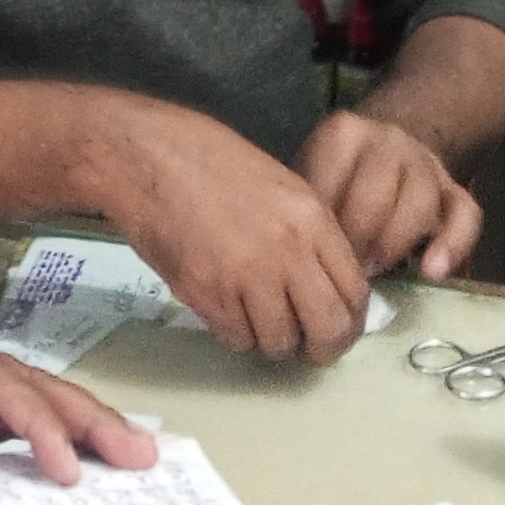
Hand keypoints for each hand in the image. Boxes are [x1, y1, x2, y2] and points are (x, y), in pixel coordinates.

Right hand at [88, 98, 375, 359]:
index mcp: (311, 217)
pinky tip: (225, 311)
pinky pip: (237, 339)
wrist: (149, 156)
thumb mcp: (280, 187)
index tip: (338, 329)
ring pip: (280, 342)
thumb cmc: (210, 162)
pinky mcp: (206, 293)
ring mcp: (246, 274)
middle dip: (321, 348)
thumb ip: (309, 235)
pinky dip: (235, 334)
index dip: (350, 322)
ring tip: (256, 322)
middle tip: (307, 348)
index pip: (355, 291)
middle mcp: (286, 249)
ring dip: (271, 341)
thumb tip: (326, 286)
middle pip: (328, 328)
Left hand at [296, 108, 482, 283]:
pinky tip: (432, 272)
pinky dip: (452, 244)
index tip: (314, 249)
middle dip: (358, 236)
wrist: (381, 155)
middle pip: (377, 189)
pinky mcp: (456, 190)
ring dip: (395, 242)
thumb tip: (298, 258)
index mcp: (345, 132)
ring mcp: (427, 163)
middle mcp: (389, 140)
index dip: (324, 219)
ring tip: (375, 267)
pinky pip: (465, 215)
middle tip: (343, 266)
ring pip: (421, 199)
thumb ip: (306, 207)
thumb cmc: (333, 180)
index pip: (333, 173)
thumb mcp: (310, 180)